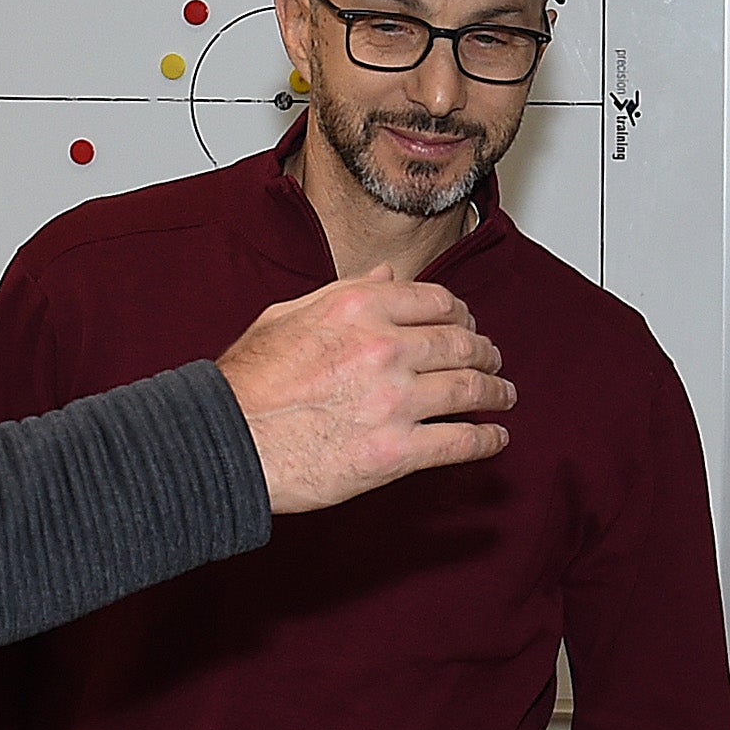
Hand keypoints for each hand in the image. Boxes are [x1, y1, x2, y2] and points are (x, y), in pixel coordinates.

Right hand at [216, 269, 514, 513]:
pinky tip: (496, 438)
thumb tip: (387, 276)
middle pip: (461, 344)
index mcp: (359, 308)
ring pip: (470, 390)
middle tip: (493, 361)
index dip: (461, 315)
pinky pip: (459, 443)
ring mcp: (394, 402)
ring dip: (496, 391)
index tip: (467, 325)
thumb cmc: (247, 382)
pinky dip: (486, 440)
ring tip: (504, 395)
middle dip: (486, 352)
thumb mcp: (289, 315)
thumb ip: (346, 292)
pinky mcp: (394, 453)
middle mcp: (384, 348)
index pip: (436, 301)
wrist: (225, 442)